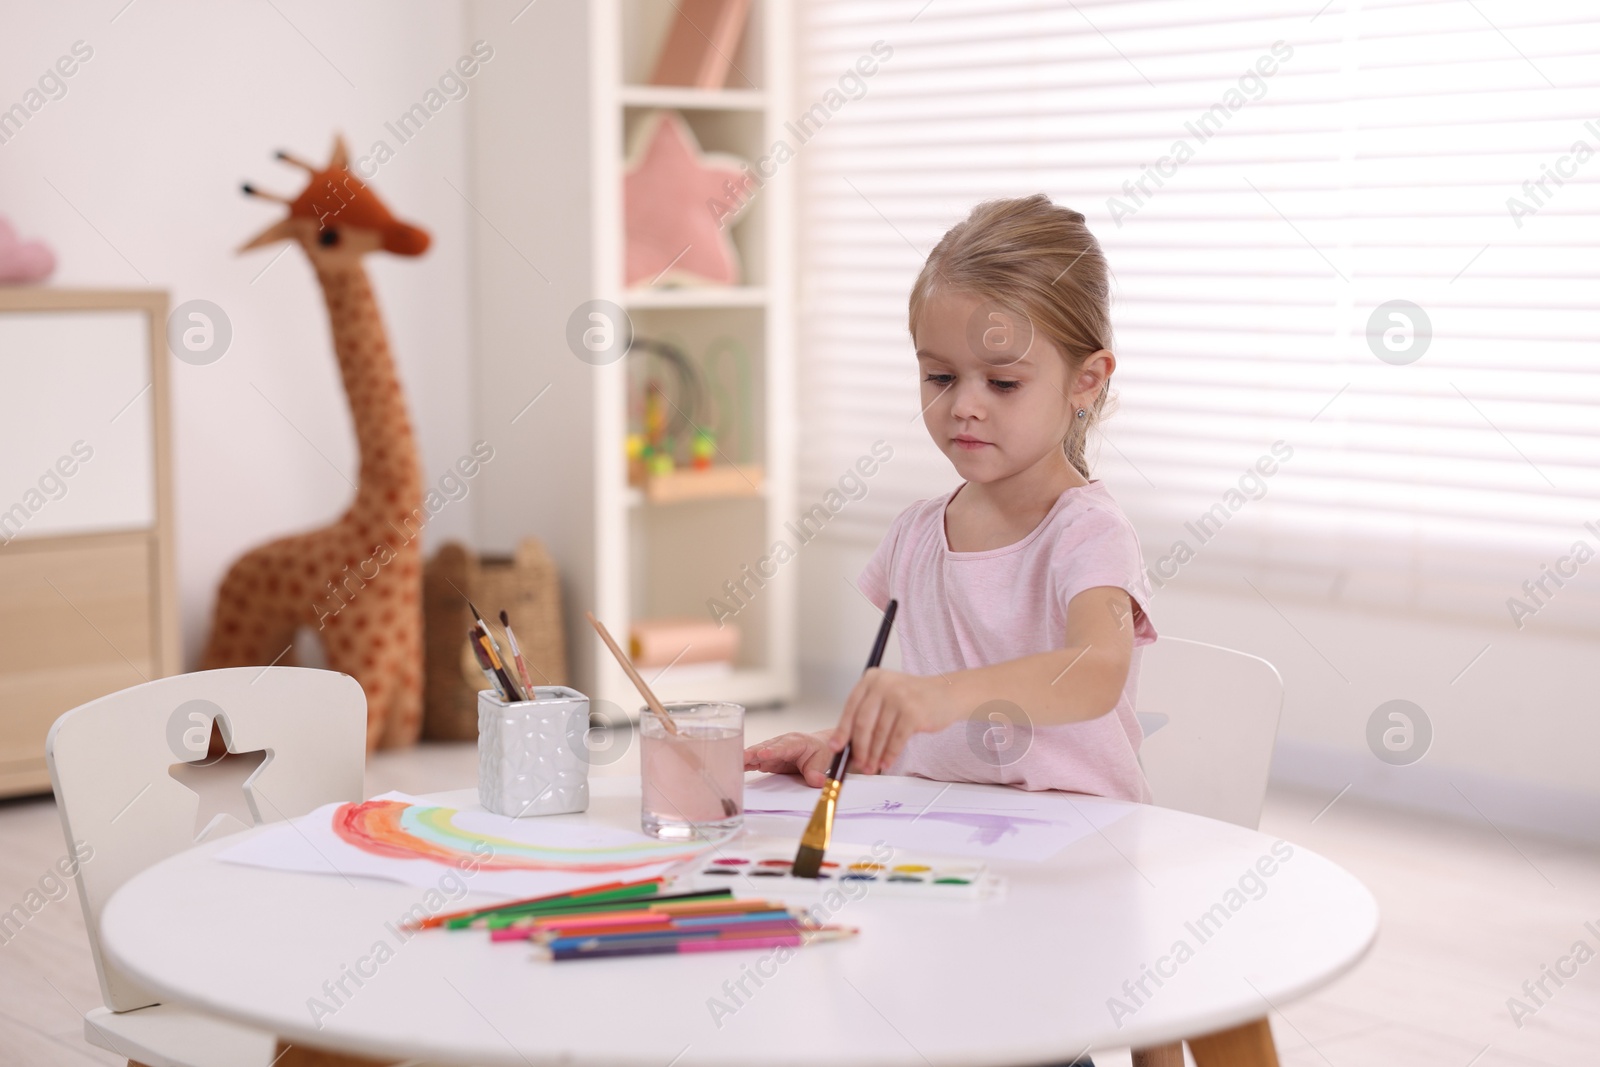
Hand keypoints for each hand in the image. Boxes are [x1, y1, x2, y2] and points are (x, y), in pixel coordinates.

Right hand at [744, 731, 835, 787]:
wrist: (818, 747)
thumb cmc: (819, 751)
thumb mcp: (823, 761)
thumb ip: (817, 772)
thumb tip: (815, 781)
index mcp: (796, 741)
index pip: (783, 746)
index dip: (773, 750)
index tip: (763, 754)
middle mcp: (781, 743)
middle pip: (765, 747)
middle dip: (753, 752)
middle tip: (742, 757)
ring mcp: (773, 750)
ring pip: (757, 753)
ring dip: (746, 758)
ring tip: (733, 762)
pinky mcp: (768, 759)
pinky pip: (755, 761)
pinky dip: (746, 763)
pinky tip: (735, 767)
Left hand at [830, 668, 960, 774]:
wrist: (947, 693)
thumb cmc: (914, 697)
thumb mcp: (887, 695)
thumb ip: (868, 713)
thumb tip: (847, 742)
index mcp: (872, 678)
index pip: (850, 707)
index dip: (842, 731)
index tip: (836, 747)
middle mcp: (883, 684)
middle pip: (863, 723)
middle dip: (859, 748)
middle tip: (858, 763)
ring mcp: (899, 697)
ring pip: (879, 734)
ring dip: (874, 755)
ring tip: (872, 767)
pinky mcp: (913, 713)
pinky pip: (896, 740)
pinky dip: (890, 755)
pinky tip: (886, 762)